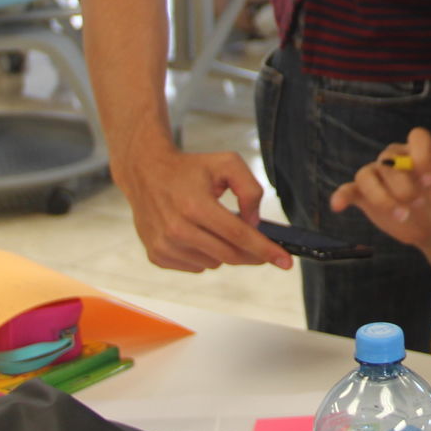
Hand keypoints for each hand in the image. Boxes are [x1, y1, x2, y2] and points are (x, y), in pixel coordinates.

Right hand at [114, 147, 291, 271]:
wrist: (146, 172)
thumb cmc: (190, 168)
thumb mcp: (227, 164)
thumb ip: (250, 190)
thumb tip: (254, 223)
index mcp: (195, 205)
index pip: (238, 235)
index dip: (265, 249)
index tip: (285, 262)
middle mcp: (177, 229)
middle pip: (230, 254)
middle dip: (252, 253)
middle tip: (262, 245)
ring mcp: (165, 245)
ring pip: (214, 263)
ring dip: (223, 250)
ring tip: (213, 226)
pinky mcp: (157, 255)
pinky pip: (196, 267)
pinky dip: (204, 254)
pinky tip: (197, 234)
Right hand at [329, 126, 430, 249]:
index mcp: (420, 151)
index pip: (417, 137)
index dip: (422, 155)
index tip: (429, 180)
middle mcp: (395, 158)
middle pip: (390, 160)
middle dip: (404, 186)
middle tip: (419, 204)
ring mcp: (378, 177)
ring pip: (367, 175)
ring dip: (382, 197)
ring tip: (401, 216)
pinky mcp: (365, 196)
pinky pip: (348, 190)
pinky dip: (341, 196)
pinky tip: (338, 206)